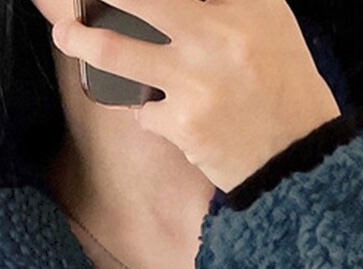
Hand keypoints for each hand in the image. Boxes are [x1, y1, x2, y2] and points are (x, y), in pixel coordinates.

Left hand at [50, 0, 343, 192]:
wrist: (297, 159)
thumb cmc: (284, 86)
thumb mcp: (270, 22)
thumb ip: (226, 1)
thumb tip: (174, 2)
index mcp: (243, 5)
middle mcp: (214, 37)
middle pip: (138, 2)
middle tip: (72, 4)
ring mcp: (194, 83)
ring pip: (120, 54)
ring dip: (86, 43)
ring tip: (66, 35)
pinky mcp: (182, 125)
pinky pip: (143, 109)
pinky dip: (144, 108)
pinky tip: (159, 110)